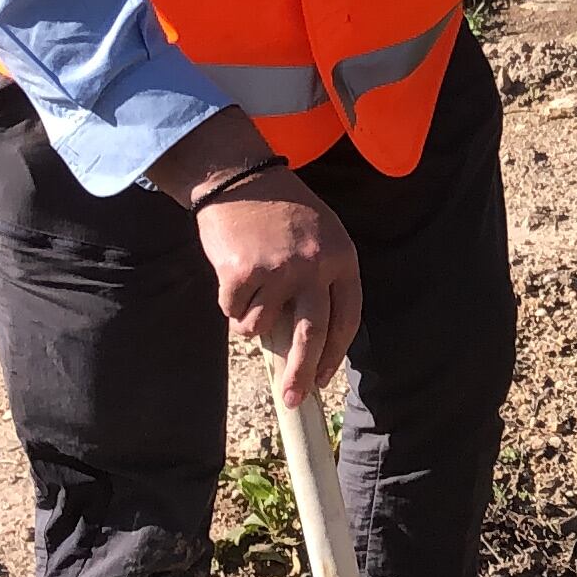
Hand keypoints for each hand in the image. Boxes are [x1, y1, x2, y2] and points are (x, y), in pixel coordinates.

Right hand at [203, 177, 363, 407]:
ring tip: (248, 291)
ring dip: (250, 322)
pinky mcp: (243, 274)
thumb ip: (321, 282)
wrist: (238, 177)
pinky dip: (229, 304)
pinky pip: (233, 312)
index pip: (347, 318)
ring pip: (262, 326)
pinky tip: (232, 275)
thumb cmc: (279, 210)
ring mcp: (279, 270)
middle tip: (294, 399)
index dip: (335, 353)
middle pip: (313, 335)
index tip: (324, 379)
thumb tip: (307, 344)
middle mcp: (315, 266)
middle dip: (302, 373)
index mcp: (343, 258)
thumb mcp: (318, 237)